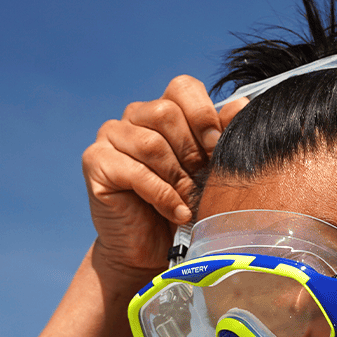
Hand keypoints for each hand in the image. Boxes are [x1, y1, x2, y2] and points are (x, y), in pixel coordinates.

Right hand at [82, 75, 245, 279]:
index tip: (216, 147)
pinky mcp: (95, 162)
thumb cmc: (183, 207)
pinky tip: (175, 212)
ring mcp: (111, 136)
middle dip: (190, 151)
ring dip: (177, 178)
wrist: (151, 249)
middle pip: (165, 112)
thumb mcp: (208, 171)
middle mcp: (134, 117)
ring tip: (189, 201)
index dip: (202, 114)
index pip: (182, 87)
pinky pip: (133, 170)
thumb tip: (241, 105)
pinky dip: (161, 195)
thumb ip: (221, 137)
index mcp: (163, 111)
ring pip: (150, 143)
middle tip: (201, 181)